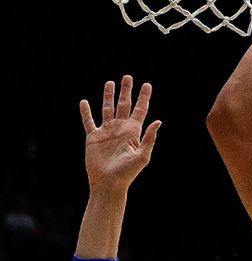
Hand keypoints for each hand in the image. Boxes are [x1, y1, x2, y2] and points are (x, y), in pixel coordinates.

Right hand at [80, 75, 160, 192]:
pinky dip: (86, 112)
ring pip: (107, 109)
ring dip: (108, 96)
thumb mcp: (142, 155)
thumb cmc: (127, 172)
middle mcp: (121, 129)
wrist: (109, 183)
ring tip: (109, 82)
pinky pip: (88, 121)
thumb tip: (158, 121)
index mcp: (134, 131)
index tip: (147, 84)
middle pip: (124, 105)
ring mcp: (107, 132)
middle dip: (126, 91)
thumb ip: (149, 138)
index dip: (144, 97)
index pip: (140, 110)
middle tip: (127, 77)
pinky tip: (84, 102)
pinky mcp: (93, 137)